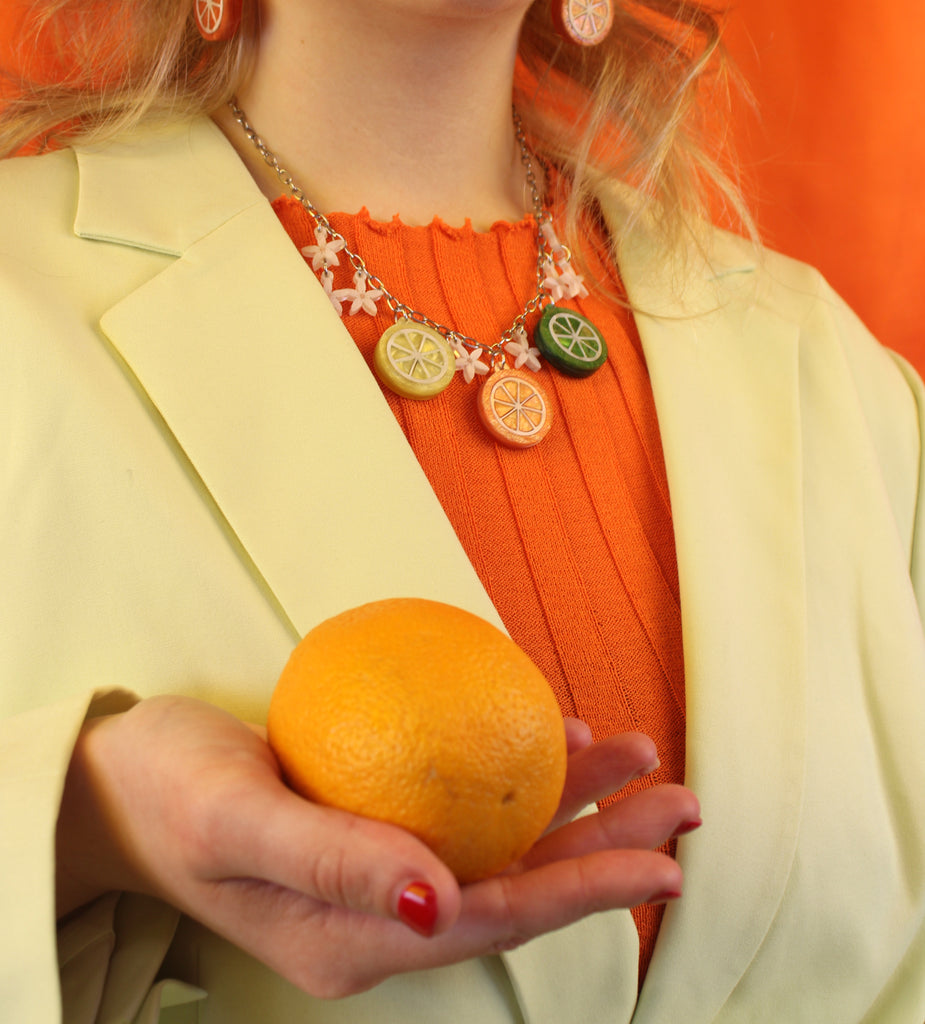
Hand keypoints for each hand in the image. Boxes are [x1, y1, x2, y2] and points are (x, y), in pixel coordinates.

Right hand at [56, 697, 697, 997]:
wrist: (121, 780)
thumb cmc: (168, 795)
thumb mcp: (238, 821)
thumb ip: (334, 862)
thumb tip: (439, 905)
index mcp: (358, 937)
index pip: (494, 918)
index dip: (585, 894)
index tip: (661, 867)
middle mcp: (385, 911)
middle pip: (518, 881)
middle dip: (607, 848)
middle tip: (680, 805)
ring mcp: (383, 866)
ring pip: (502, 839)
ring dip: (573, 798)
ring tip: (633, 756)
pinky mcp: (375, 820)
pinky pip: (463, 801)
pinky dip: (514, 769)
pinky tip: (554, 737)